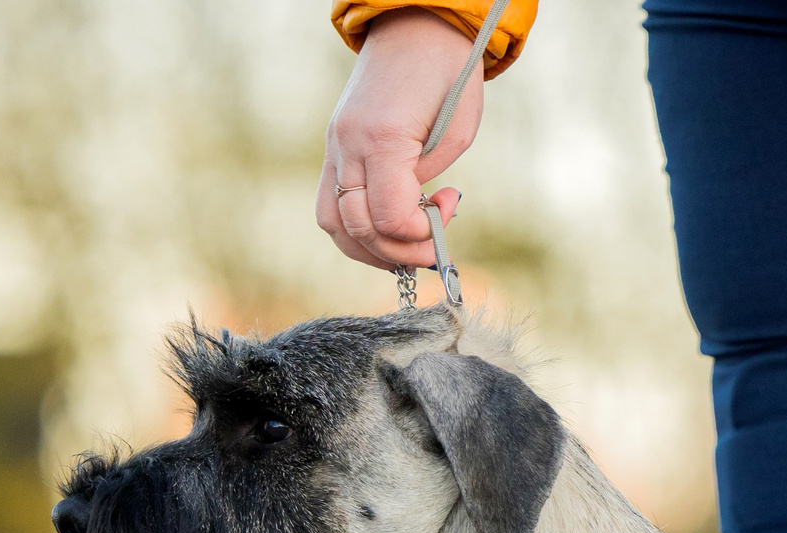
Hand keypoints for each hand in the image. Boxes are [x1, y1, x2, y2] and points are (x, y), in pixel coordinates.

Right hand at [317, 9, 481, 270]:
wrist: (414, 28)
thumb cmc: (447, 75)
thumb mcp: (457, 130)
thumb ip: (428, 179)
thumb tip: (412, 214)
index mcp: (382, 138)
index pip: (390, 218)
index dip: (422, 233)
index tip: (450, 205)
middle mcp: (348, 146)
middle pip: (357, 228)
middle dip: (400, 251)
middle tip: (434, 242)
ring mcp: (334, 147)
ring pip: (333, 223)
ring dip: (371, 247)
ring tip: (407, 243)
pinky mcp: (333, 147)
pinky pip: (329, 203)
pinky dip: (356, 226)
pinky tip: (386, 224)